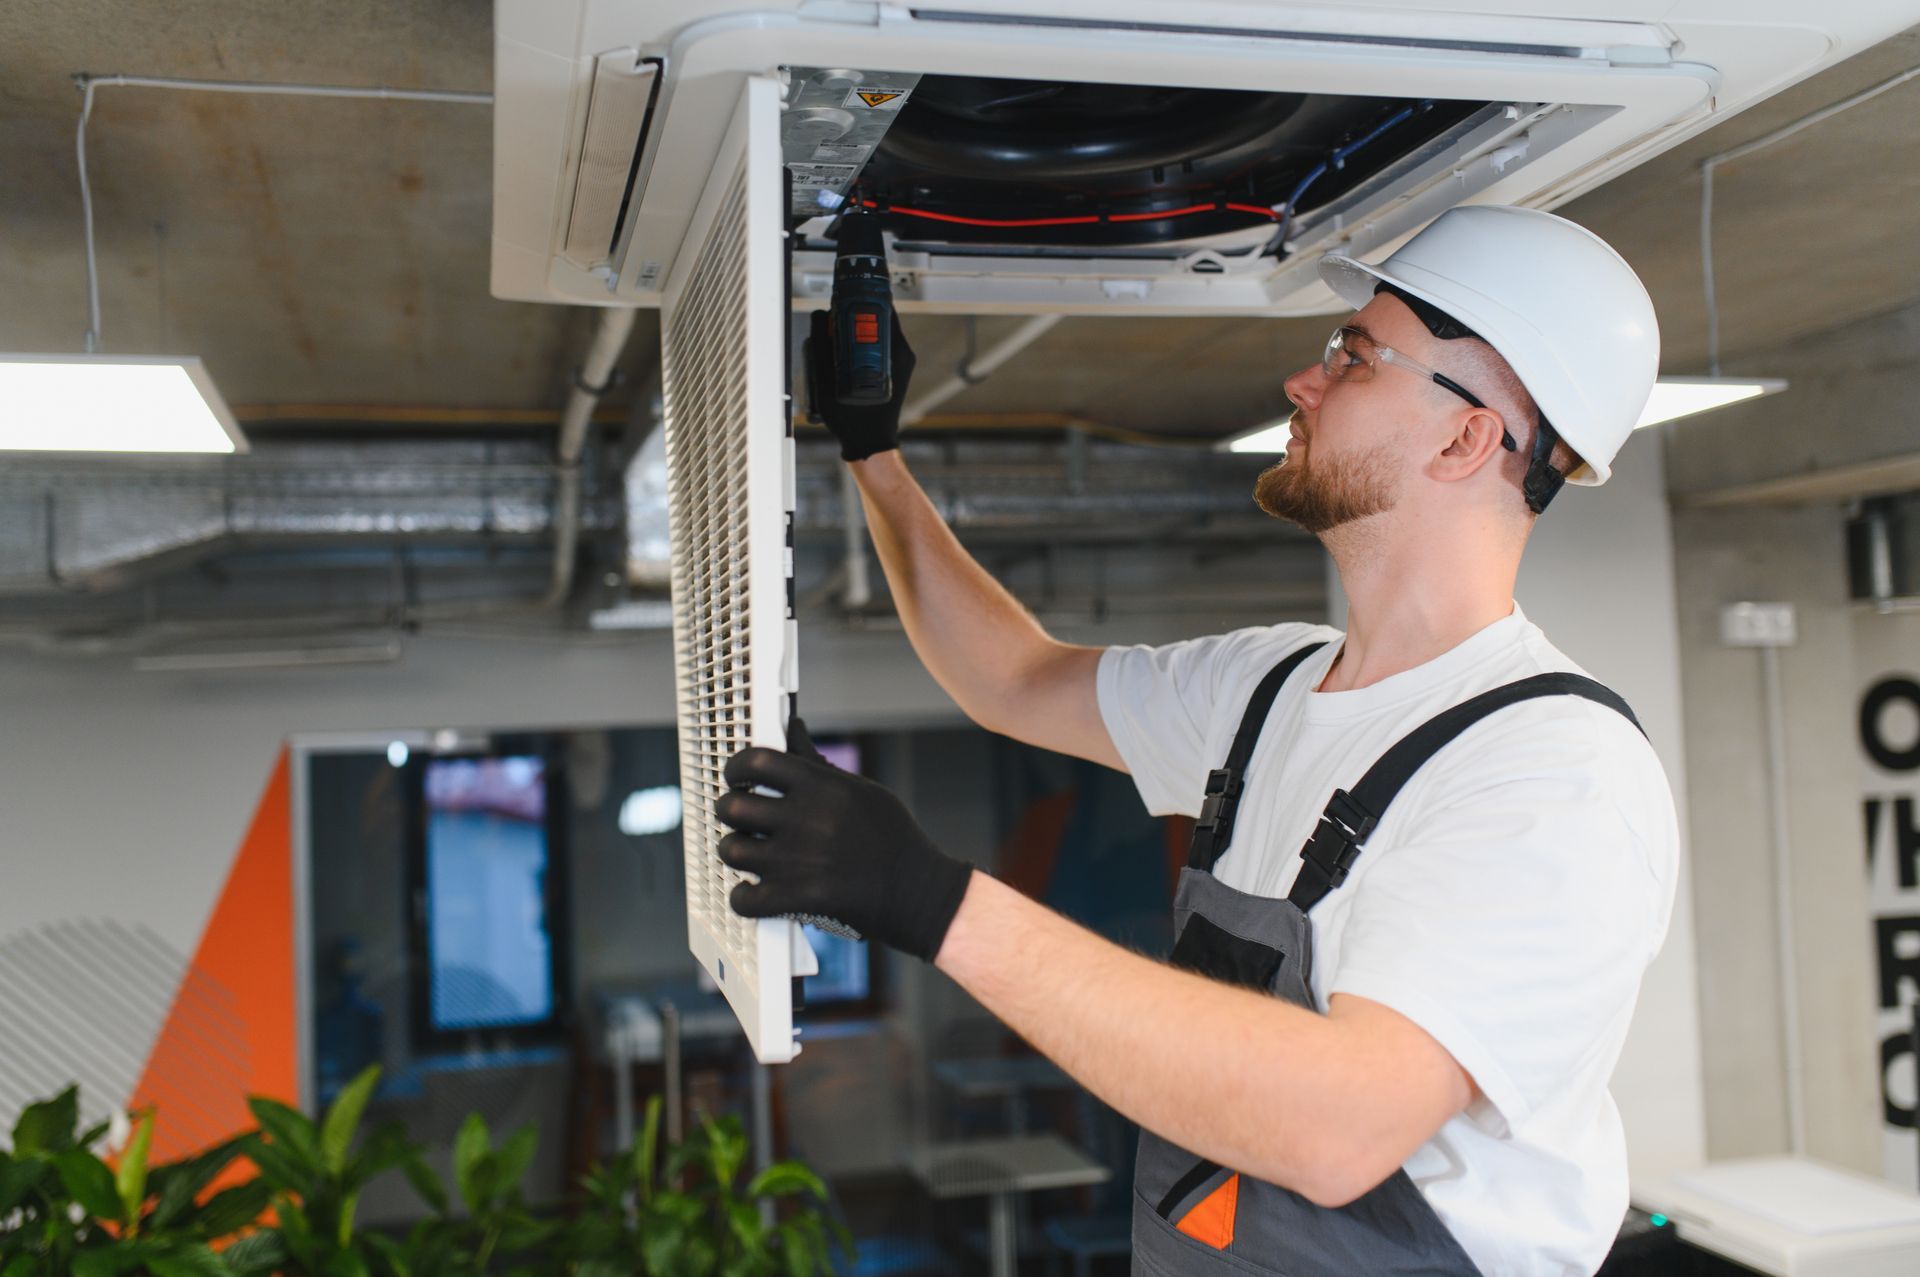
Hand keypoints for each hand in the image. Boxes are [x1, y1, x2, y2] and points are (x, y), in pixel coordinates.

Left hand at [715, 717, 972, 960]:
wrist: (919, 892)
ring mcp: (800, 861)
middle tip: (739, 817)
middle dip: (729, 810)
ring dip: (735, 851)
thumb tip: (793, 727)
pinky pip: (745, 898)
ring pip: (732, 850)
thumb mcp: (862, 790)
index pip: (756, 761)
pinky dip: (742, 897)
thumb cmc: (893, 838)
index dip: (736, 768)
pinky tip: (753, 891)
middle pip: (734, 806)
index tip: (736, 776)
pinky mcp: (799, 898)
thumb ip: (819, 764)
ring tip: (748, 853)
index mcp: (823, 787)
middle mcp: (807, 819)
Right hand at [804, 310, 916, 461]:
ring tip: (835, 333)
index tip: (846, 294)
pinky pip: (877, 348)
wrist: (868, 443)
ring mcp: (899, 363)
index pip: (884, 309)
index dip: (864, 298)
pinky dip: (861, 343)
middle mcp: (901, 355)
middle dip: (856, 312)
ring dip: (857, 328)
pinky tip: (843, 350)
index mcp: (895, 353)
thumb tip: (819, 318)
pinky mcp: (893, 371)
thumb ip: (821, 346)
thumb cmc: (853, 419)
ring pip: (878, 333)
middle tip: (835, 315)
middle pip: (879, 319)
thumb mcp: (828, 381)